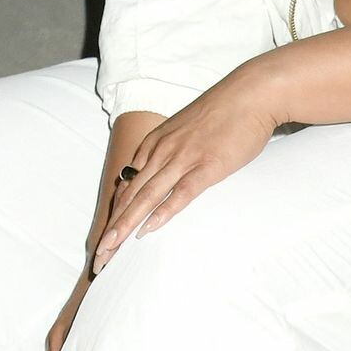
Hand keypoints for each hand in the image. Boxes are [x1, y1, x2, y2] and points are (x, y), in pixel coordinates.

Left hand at [91, 74, 278, 274]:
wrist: (251, 93)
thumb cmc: (224, 113)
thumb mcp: (186, 130)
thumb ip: (171, 150)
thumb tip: (163, 172)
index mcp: (156, 143)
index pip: (127, 186)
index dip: (113, 215)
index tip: (104, 240)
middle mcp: (162, 152)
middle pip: (130, 196)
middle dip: (112, 228)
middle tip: (99, 257)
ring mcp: (183, 158)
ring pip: (147, 197)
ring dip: (126, 226)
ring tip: (111, 249)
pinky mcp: (207, 165)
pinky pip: (180, 193)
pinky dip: (162, 212)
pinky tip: (148, 230)